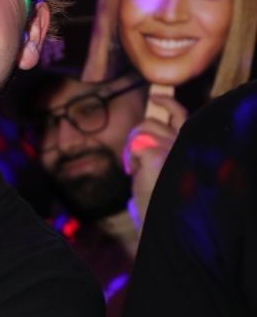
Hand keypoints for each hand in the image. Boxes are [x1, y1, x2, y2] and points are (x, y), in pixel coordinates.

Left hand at [122, 94, 186, 227]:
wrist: (158, 219)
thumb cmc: (158, 200)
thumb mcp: (161, 169)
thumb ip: (158, 149)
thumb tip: (143, 135)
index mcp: (185, 145)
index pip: (179, 114)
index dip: (167, 103)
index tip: (156, 96)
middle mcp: (181, 143)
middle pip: (151, 122)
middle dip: (137, 135)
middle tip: (134, 158)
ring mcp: (169, 147)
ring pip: (140, 130)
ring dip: (131, 148)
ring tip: (135, 168)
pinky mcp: (155, 154)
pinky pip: (134, 144)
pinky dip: (130, 158)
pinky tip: (134, 172)